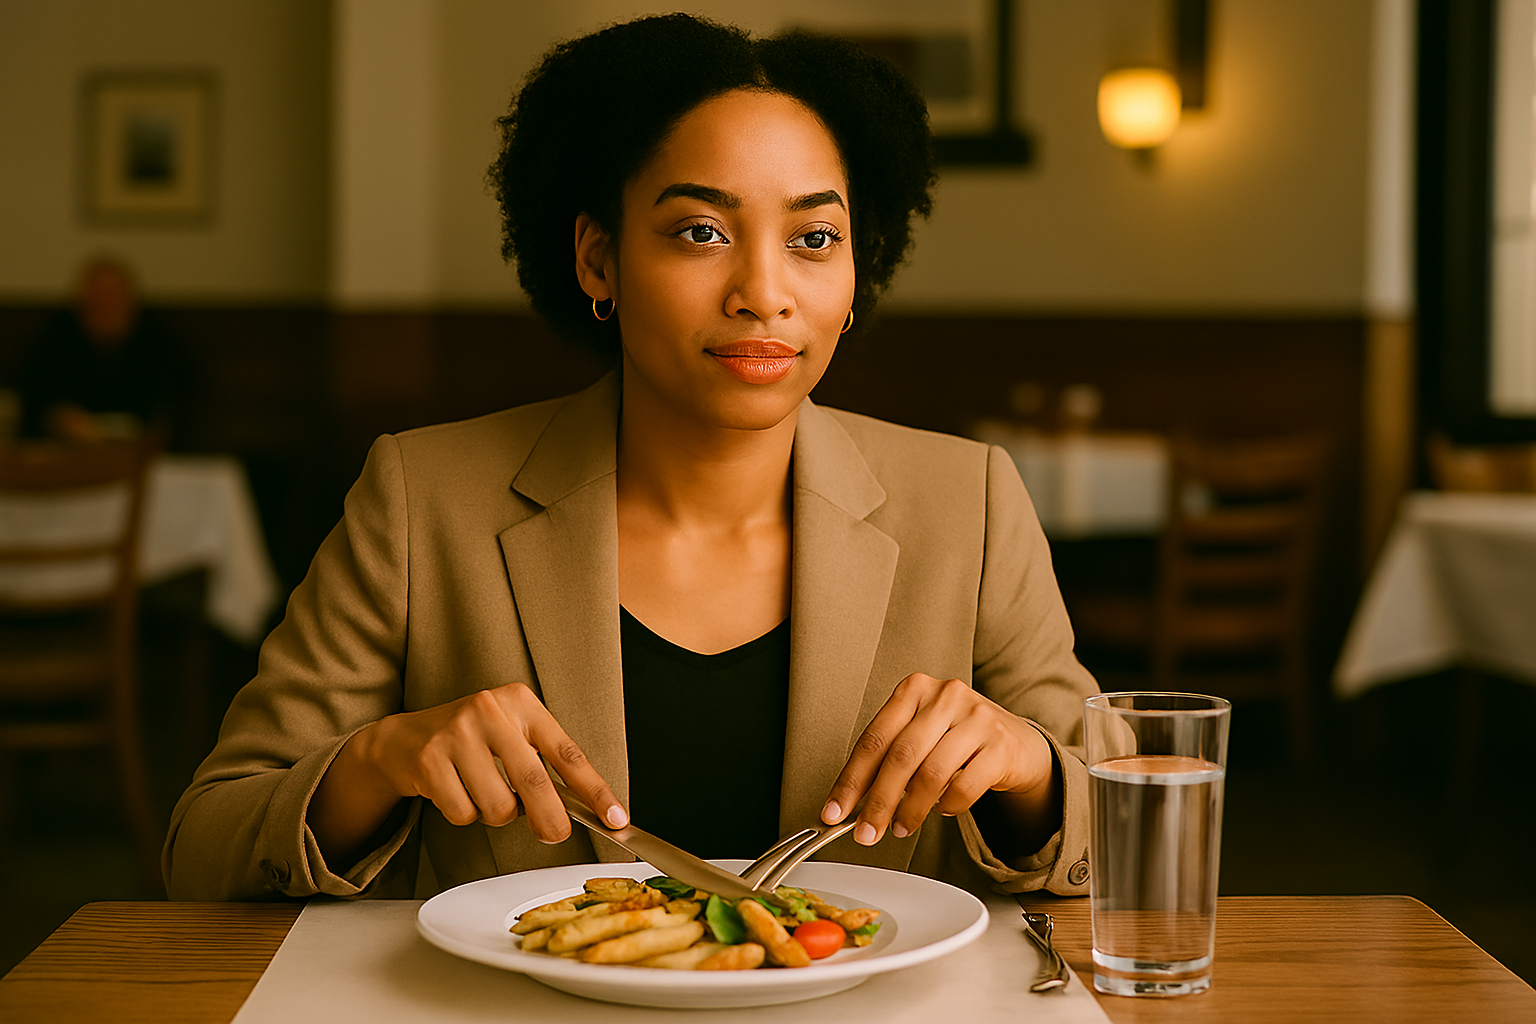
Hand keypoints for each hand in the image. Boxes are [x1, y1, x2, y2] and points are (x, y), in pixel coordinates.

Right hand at [311, 683, 624, 859]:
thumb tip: (580, 810)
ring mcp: (457, 732)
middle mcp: (490, 710)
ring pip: (498, 805)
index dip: (595, 790)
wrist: (404, 738)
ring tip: (482, 793)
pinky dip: (464, 815)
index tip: (616, 818)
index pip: (568, 752)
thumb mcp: (511, 734)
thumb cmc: (471, 740)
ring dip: (496, 815)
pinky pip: (463, 812)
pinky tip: (454, 792)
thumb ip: (542, 763)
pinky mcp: (430, 759)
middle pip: (535, 783)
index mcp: (521, 703)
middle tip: (555, 834)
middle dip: (551, 819)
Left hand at [820, 673, 1056, 845]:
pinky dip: (948, 806)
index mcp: (915, 689)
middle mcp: (945, 696)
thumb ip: (888, 760)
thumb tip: (852, 804)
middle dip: (878, 802)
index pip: (874, 739)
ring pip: (931, 773)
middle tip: (866, 832)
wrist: (1016, 740)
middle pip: (900, 757)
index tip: (835, 812)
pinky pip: (964, 786)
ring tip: (901, 828)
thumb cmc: (956, 738)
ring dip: (910, 810)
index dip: (851, 780)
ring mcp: (977, 717)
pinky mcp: (1001, 745)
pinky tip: (942, 810)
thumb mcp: (920, 735)